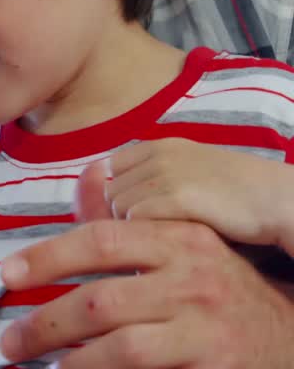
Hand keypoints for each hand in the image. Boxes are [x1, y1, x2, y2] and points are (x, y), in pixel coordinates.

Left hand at [0, 157, 293, 367]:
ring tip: (39, 366)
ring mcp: (206, 328)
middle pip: (100, 301)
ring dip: (70, 359)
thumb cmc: (220, 289)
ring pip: (120, 346)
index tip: (6, 275)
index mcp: (179, 240)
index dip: (47, 257)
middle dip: (44, 323)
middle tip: (9, 341)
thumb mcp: (182, 247)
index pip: (100, 240)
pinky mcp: (215, 366)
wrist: (290, 332)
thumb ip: (127, 224)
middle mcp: (193, 280)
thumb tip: (84, 178)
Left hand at [102, 138, 293, 250]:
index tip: (138, 211)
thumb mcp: (188, 171)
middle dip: (123, 214)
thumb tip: (108, 195)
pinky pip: (135, 219)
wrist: (276, 200)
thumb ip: (151, 176)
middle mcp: (158, 155)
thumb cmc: (233, 194)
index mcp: (159, 146)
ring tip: (165, 234)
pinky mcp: (178, 196)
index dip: (118, 193)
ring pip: (118, 207)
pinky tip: (171, 239)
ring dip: (134, 227)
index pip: (108, 168)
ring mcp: (167, 174)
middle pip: (109, 191)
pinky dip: (146, 234)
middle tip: (153, 230)